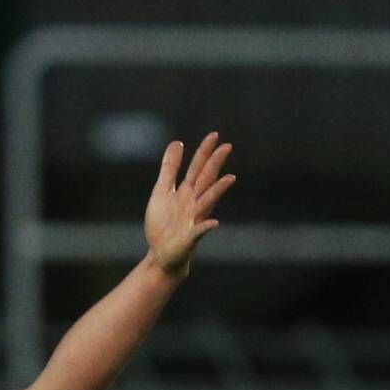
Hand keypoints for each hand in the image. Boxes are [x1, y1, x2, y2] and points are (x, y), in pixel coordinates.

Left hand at [144, 133, 236, 278]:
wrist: (160, 254)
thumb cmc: (163, 224)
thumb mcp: (162, 191)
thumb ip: (170, 169)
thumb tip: (177, 142)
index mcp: (188, 192)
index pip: (198, 168)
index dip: (204, 152)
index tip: (214, 135)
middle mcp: (194, 203)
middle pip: (205, 180)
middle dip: (215, 164)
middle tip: (227, 146)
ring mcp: (194, 219)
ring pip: (207, 202)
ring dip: (218, 191)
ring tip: (230, 179)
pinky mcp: (190, 237)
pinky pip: (200, 231)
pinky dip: (206, 227)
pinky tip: (214, 223)